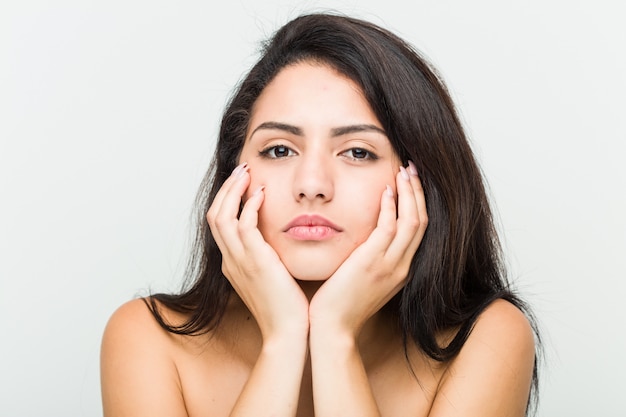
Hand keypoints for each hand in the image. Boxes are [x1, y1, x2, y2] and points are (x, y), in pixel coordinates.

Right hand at [207, 163, 309, 340]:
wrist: (289, 333)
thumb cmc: (287, 308)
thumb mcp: (272, 278)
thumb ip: (269, 257)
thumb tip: (277, 241)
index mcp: (233, 264)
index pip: (219, 224)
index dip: (227, 200)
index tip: (242, 183)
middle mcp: (231, 260)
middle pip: (214, 215)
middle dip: (226, 189)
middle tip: (242, 170)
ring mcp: (239, 261)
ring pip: (222, 216)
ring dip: (234, 191)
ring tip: (247, 173)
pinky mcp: (255, 262)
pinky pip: (244, 226)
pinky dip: (249, 206)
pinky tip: (262, 194)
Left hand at [309, 162, 427, 336]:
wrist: (332, 327)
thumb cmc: (341, 303)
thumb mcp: (364, 278)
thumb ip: (372, 258)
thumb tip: (367, 237)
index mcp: (402, 270)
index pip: (420, 230)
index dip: (418, 202)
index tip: (411, 182)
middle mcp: (402, 267)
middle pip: (423, 221)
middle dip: (419, 191)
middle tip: (412, 167)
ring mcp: (390, 266)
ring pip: (412, 221)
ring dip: (409, 192)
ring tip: (403, 170)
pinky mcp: (372, 264)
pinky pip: (390, 228)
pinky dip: (391, 207)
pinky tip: (386, 191)